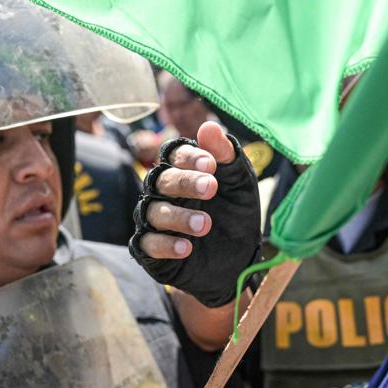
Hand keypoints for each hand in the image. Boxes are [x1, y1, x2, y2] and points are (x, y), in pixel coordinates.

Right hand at [129, 120, 261, 307]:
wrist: (240, 261)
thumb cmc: (236, 216)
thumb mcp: (240, 185)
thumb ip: (226, 157)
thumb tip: (208, 126)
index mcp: (182, 171)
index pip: (174, 154)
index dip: (189, 157)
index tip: (211, 165)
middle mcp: (162, 194)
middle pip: (162, 180)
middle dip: (185, 182)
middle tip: (210, 188)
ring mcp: (153, 222)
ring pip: (152, 212)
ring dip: (178, 216)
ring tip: (205, 224)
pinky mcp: (150, 251)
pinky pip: (148, 244)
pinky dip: (165, 245)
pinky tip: (187, 248)